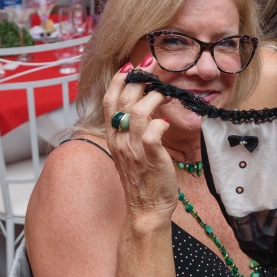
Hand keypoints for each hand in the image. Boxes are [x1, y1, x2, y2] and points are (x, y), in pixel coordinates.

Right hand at [102, 57, 176, 222]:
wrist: (146, 209)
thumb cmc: (143, 179)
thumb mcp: (130, 150)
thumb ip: (132, 128)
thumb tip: (143, 104)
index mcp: (114, 137)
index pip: (109, 101)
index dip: (119, 80)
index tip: (131, 66)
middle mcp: (121, 141)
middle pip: (124, 101)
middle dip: (139, 79)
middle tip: (155, 66)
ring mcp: (135, 150)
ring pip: (138, 113)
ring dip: (153, 97)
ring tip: (165, 91)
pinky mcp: (151, 160)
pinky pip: (151, 136)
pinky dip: (159, 124)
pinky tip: (166, 122)